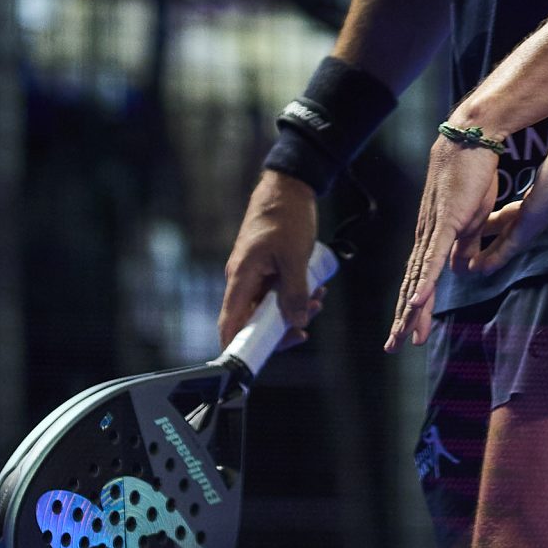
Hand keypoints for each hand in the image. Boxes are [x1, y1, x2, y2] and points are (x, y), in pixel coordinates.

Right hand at [217, 171, 324, 349]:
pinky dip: (294, 295)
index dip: (238, 347)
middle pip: (253, 320)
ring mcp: (254, 274)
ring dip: (294, 309)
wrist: (288, 186)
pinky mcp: (266, 268)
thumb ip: (295, 291)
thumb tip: (296, 322)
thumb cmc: (286, 216)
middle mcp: (242, 279)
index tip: (258, 360)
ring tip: (318, 299)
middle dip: (282, 326)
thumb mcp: (295, 257)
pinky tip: (315, 289)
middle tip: (309, 318)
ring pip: (269, 307)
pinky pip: (276, 292)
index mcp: (241, 277)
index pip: (229, 323)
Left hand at [385, 130, 505, 349]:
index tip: (408, 333)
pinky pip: (434, 256)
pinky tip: (418, 300)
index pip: (419, 280)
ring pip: (419, 277)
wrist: (471, 140)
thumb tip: (461, 270)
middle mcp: (426, 237)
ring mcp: (433, 230)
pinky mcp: (447, 221)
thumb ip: (465, 246)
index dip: (412, 308)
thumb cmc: (472, 176)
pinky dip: (425, 280)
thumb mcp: (473, 219)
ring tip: (403, 335)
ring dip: (411, 309)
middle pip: (412, 285)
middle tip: (394, 346)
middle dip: (404, 319)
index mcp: (433, 238)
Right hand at [467, 113, 547, 280]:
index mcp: (545, 190)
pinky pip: (515, 239)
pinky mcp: (539, 213)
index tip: (483, 224)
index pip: (519, 211)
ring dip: (492, 255)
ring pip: (512, 242)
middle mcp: (543, 205)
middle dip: (492, 242)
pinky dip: (498, 254)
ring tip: (471, 269)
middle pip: (513, 230)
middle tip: (470, 254)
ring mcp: (542, 212)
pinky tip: (481, 267)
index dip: (501, 220)